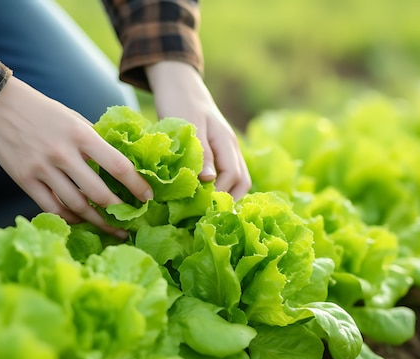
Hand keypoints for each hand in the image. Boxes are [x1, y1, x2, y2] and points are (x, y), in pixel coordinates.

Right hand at [0, 76, 152, 236]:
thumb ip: (95, 141)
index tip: (148, 198)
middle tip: (131, 221)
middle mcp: (63, 153)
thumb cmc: (43, 111)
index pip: (117, 165)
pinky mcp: (24, 179)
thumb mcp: (74, 118)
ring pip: (76, 206)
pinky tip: (82, 221)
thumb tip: (120, 164)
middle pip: (99, 193)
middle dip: (119, 212)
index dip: (136, 185)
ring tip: (112, 229)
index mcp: (81, 134)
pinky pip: (51, 208)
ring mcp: (42, 168)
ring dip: (97, 221)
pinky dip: (69, 218)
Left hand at [146, 61, 250, 198]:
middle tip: (205, 214)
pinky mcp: (215, 151)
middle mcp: (230, 147)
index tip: (201, 207)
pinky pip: (223, 174)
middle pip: (241, 182)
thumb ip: (201, 152)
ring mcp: (225, 149)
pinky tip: (200, 194)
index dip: (220, 194)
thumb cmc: (180, 101)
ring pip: (235, 179)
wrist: (178, 83)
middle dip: (227, 200)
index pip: (234, 176)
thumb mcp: (189, 125)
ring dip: (223, 195)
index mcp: (226, 142)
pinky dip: (216, 187)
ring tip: (203, 208)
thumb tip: (208, 180)